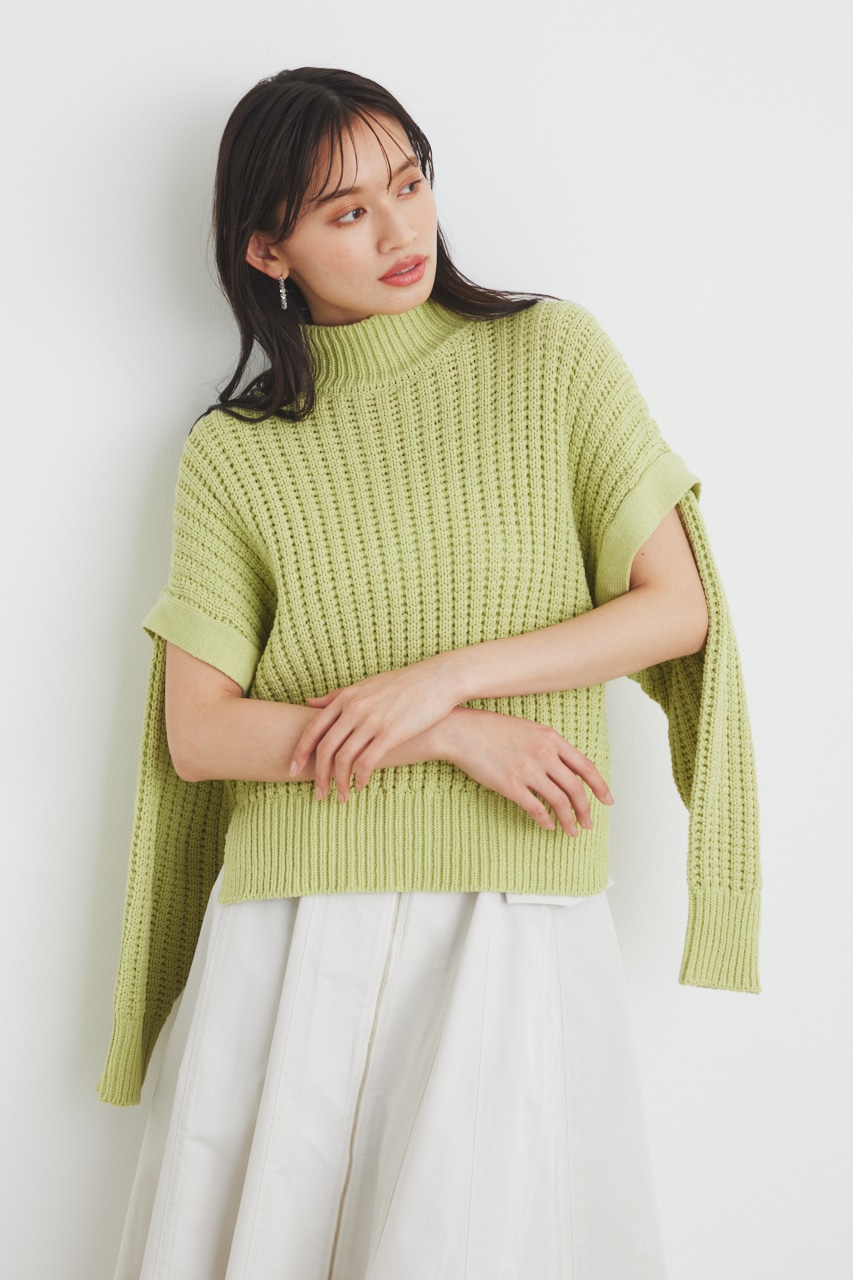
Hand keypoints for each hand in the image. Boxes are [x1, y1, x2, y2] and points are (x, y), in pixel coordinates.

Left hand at [290, 657, 459, 800]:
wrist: (438, 680)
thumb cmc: (403, 684)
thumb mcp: (365, 685)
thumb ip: (336, 696)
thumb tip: (309, 703)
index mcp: (346, 697)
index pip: (313, 728)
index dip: (300, 751)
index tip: (292, 769)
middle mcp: (354, 709)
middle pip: (325, 748)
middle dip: (318, 775)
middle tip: (318, 794)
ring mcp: (372, 721)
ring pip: (344, 759)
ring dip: (340, 782)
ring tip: (341, 796)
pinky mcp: (391, 733)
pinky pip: (367, 762)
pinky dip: (360, 778)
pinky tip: (361, 787)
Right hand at [440, 706, 613, 835]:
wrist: (462, 731)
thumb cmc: (491, 729)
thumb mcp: (528, 729)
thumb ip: (549, 745)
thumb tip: (565, 766)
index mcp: (551, 739)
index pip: (586, 766)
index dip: (600, 786)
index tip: (607, 800)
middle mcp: (544, 754)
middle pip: (575, 788)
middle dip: (586, 810)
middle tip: (589, 824)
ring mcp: (528, 770)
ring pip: (560, 801)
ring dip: (569, 820)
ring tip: (572, 832)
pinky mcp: (511, 785)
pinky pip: (536, 808)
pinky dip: (545, 820)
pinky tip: (548, 826)